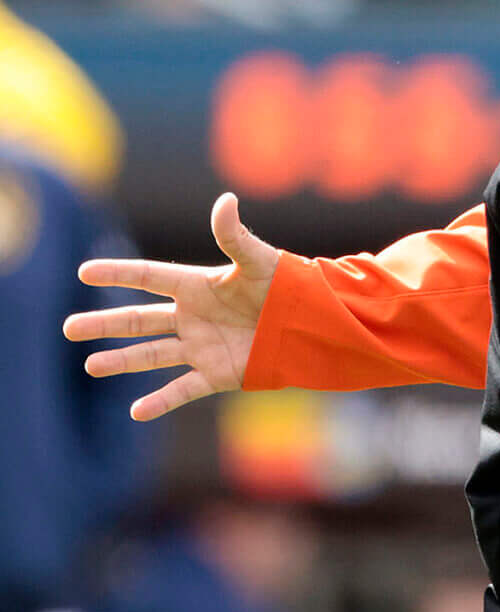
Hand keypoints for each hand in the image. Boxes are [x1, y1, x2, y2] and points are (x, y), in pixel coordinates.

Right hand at [64, 192, 281, 419]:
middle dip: (105, 323)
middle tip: (69, 328)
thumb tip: (224, 200)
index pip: (149, 278)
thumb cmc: (290, 285)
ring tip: (91, 364)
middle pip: (140, 320)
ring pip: (152, 354)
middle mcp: (193, 317)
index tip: (84, 271)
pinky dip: (161, 401)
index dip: (119, 273)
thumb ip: (236, 236)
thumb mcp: (260, 261)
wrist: (317, 322)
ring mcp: (202, 346)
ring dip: (121, 360)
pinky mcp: (218, 373)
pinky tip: (136, 411)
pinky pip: (183, 389)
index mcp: (198, 285)